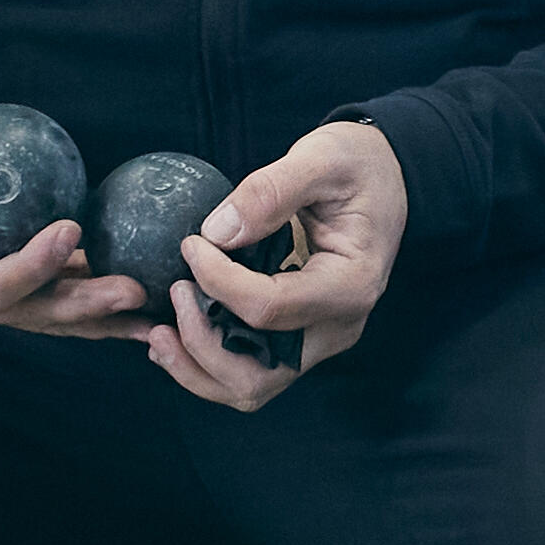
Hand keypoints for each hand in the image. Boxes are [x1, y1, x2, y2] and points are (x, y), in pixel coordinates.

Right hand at [0, 99, 155, 338]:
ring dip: (101, 317)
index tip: (71, 228)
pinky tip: (145, 296)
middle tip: (134, 290)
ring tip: (156, 312)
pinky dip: (95, 302)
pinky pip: (53, 299)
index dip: (29, 267)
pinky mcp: (5, 289)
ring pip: (47, 316)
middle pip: (26, 312)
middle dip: (81, 306)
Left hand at [155, 120, 405, 408]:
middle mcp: (338, 327)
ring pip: (251, 386)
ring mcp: (320, 339)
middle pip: (259, 374)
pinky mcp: (301, 339)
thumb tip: (216, 232)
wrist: (385, 179)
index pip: (270, 308)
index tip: (190, 244)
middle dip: (202, 345)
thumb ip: (270, 191)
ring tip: (158, 334)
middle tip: (173, 293)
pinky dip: (207, 363)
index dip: (217, 282)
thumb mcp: (322, 158)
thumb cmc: (358, 167)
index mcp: (350, 285)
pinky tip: (176, 334)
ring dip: (198, 368)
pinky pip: (251, 370)